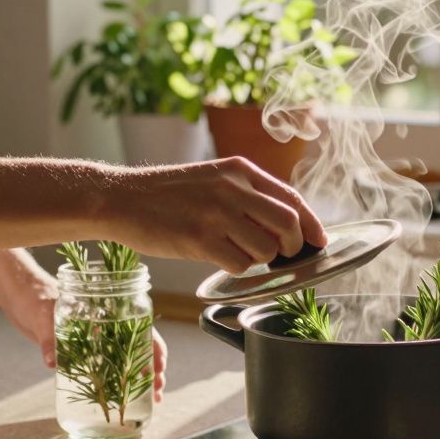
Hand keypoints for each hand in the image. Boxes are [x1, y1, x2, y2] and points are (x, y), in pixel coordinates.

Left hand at [0, 250, 167, 399]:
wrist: (21, 300)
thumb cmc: (34, 298)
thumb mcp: (42, 317)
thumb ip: (48, 338)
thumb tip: (51, 360)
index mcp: (105, 312)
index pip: (139, 328)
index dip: (153, 347)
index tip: (158, 366)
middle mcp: (106, 329)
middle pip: (139, 349)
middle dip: (153, 370)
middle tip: (157, 392)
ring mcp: (96, 343)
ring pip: (127, 362)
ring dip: (141, 381)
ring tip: (151, 401)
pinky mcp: (83, 355)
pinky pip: (106, 371)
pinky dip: (118, 385)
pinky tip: (125, 400)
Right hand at [103, 156, 327, 273]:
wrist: (121, 198)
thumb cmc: (166, 194)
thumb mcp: (211, 178)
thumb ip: (245, 193)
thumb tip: (282, 223)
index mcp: (239, 170)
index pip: (292, 197)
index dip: (311, 223)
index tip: (318, 240)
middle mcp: (233, 189)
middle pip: (288, 224)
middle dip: (292, 247)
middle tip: (282, 257)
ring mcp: (217, 214)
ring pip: (267, 248)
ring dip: (261, 260)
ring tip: (239, 255)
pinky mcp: (200, 239)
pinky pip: (239, 263)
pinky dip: (237, 268)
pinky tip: (220, 259)